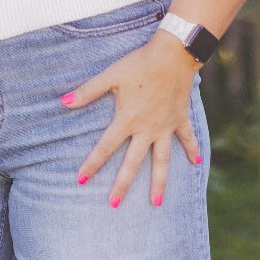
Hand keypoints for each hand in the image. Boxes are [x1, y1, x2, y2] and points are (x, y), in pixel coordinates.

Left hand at [62, 32, 203, 208]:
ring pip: (161, 160)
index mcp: (127, 119)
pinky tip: (196, 164)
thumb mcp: (110, 75)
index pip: (105, 147)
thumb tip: (63, 102)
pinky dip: (192, 150)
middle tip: (114, 205)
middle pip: (133, 163)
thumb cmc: (139, 63)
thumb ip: (87, 91)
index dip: (92, 163)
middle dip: (122, 185)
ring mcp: (165, 126)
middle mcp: (146, 129)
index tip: (81, 180)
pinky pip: (187, 138)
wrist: (173, 54)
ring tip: (156, 203)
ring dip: (159, 182)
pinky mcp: (180, 119)